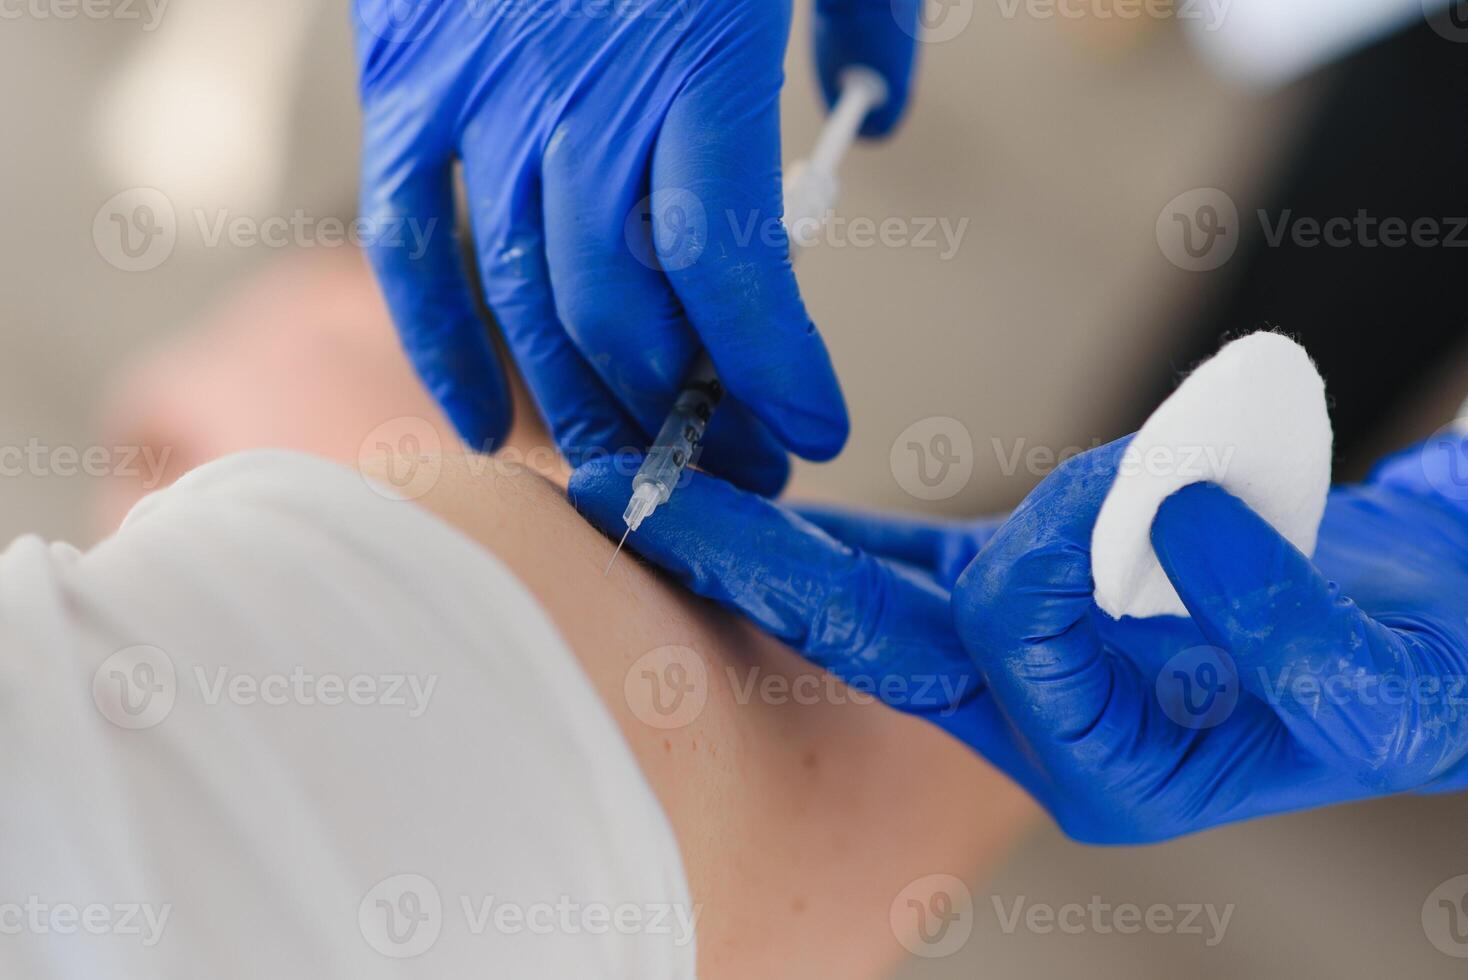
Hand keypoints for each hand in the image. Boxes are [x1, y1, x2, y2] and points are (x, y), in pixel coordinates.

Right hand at [354, 0, 920, 491]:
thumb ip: (861, 22)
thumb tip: (866, 120)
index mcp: (696, 55)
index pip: (728, 265)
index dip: (770, 368)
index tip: (814, 428)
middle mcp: (581, 93)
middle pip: (623, 310)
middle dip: (687, 412)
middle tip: (738, 463)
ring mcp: (480, 93)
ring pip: (525, 297)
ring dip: (588, 403)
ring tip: (645, 462)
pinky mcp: (407, 83)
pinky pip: (409, 240)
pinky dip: (440, 341)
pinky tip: (486, 424)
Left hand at [572, 433, 1467, 843]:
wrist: (1409, 646)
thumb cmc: (1401, 674)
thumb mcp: (1373, 673)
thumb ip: (1274, 611)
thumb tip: (1154, 515)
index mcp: (1101, 766)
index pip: (1009, 640)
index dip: (1048, 547)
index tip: (1132, 478)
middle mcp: (1024, 723)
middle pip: (864, 637)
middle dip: (751, 567)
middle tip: (628, 503)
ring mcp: (1003, 664)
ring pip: (858, 597)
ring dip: (757, 540)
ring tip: (645, 480)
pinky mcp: (1007, 603)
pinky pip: (896, 566)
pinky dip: (824, 531)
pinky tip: (743, 495)